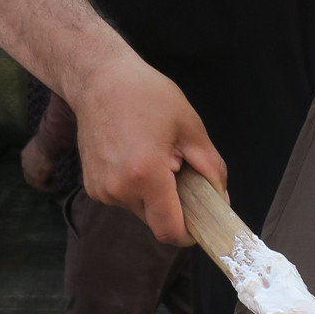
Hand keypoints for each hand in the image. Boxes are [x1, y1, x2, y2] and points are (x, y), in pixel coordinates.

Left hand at [20, 131, 55, 190]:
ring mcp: (30, 173)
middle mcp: (25, 164)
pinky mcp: (37, 178)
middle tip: (49, 182)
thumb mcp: (43, 142)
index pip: (28, 166)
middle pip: (30, 177)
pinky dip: (50, 188)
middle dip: (39, 181)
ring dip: (45, 186)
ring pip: (36, 184)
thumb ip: (44, 147)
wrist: (48, 143)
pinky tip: (57, 188)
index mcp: (25, 154)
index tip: (46, 172)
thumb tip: (53, 145)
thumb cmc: (48, 139)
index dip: (36, 171)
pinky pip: (43, 187)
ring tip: (55, 186)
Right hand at [69, 49, 226, 245]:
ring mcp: (101, 190)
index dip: (189, 234)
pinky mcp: (92, 187)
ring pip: (141, 212)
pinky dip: (136, 188)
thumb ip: (212, 170)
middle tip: (179, 173)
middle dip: (174, 208)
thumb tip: (223, 202)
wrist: (98, 79)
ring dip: (154, 197)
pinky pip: (124, 200)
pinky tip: (135, 158)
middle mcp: (119, 189)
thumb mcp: (191, 128)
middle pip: (157, 222)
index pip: (170, 231)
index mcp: (146, 175)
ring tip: (155, 159)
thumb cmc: (147, 96)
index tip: (201, 222)